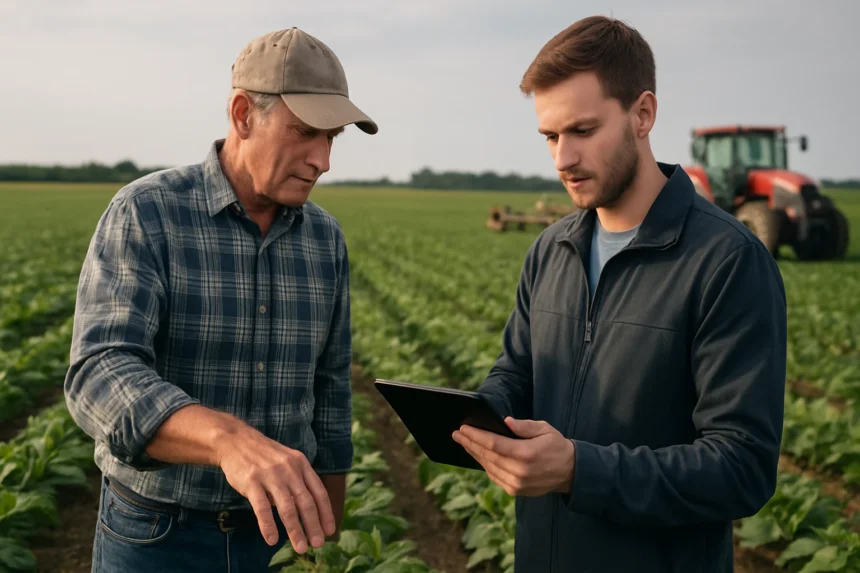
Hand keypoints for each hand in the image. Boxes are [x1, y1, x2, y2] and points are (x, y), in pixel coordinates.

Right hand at [216, 427, 334, 553]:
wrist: (236, 441)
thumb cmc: (265, 456)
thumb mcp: (288, 461)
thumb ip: (299, 481)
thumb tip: (310, 511)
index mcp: (301, 464)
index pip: (319, 491)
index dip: (325, 512)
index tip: (330, 530)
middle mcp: (289, 469)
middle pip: (306, 502)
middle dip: (313, 525)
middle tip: (318, 544)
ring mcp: (270, 475)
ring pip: (287, 508)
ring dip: (295, 530)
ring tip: (301, 547)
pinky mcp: (251, 481)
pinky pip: (262, 508)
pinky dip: (268, 526)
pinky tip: (272, 540)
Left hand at [452, 417, 574, 496]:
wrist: (570, 472)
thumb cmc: (556, 446)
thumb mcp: (544, 429)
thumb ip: (524, 426)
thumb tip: (504, 422)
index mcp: (526, 454)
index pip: (494, 444)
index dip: (476, 436)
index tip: (463, 429)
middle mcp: (519, 471)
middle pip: (487, 456)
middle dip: (470, 443)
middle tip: (456, 434)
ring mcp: (516, 484)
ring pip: (488, 467)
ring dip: (474, 454)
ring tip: (464, 443)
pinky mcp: (515, 491)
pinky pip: (494, 476)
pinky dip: (484, 465)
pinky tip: (478, 455)